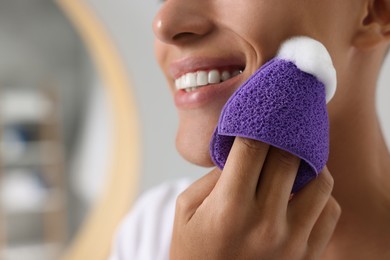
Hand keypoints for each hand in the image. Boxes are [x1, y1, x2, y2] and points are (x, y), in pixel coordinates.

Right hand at [170, 137, 340, 259]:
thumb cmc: (193, 250)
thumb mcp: (187, 209)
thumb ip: (215, 176)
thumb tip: (244, 149)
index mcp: (229, 208)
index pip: (253, 148)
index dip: (256, 126)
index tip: (258, 118)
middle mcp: (265, 224)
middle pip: (289, 158)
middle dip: (282, 140)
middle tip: (277, 134)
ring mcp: (292, 241)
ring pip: (321, 182)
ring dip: (307, 164)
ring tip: (292, 163)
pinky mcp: (308, 255)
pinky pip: (330, 210)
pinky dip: (320, 195)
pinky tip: (300, 193)